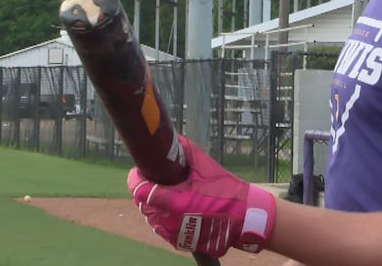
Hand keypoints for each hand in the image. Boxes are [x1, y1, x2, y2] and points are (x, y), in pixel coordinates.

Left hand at [127, 136, 275, 257]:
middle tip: (159, 180)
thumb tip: (170, 138)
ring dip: (156, 206)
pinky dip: (165, 218)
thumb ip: (184, 150)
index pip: (140, 191)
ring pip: (152, 217)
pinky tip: (177, 209)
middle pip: (144, 203)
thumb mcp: (205, 166)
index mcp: (174, 201)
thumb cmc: (225, 190)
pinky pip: (163, 228)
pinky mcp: (179, 242)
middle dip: (148, 191)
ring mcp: (174, 234)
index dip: (137, 179)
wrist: (244, 218)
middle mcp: (170, 221)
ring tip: (170, 195)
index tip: (140, 171)